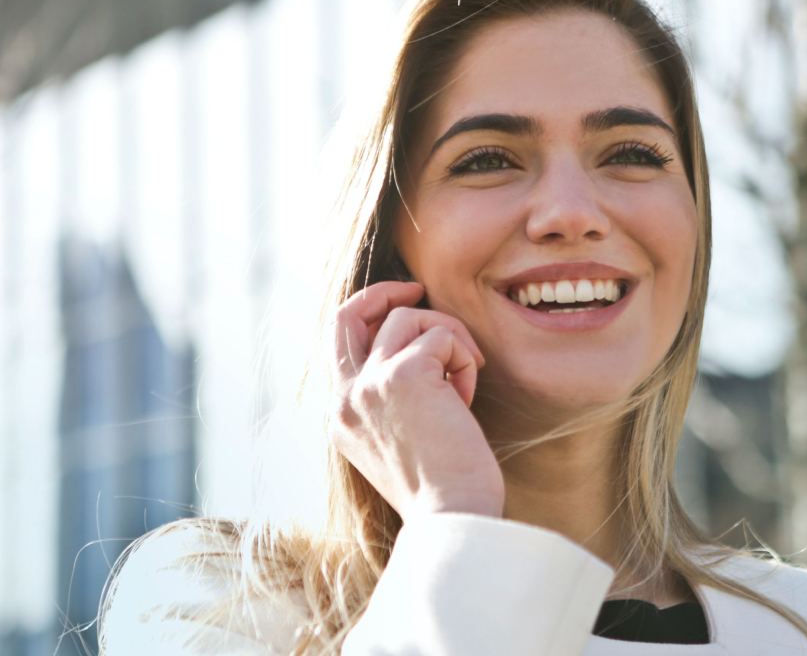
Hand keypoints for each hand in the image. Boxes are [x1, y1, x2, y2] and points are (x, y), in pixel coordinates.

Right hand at [328, 281, 504, 521]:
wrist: (452, 517)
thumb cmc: (441, 488)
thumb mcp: (398, 440)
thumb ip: (390, 398)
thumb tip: (417, 351)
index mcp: (340, 417)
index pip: (338, 343)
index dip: (369, 315)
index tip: (402, 308)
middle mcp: (345, 398)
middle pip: (348, 314)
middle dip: (384, 292)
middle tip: (418, 289)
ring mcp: (369, 384)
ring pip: (408, 318)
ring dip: (448, 338)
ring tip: (464, 380)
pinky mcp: (404, 374)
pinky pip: (442, 335)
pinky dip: (463, 358)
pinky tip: (467, 397)